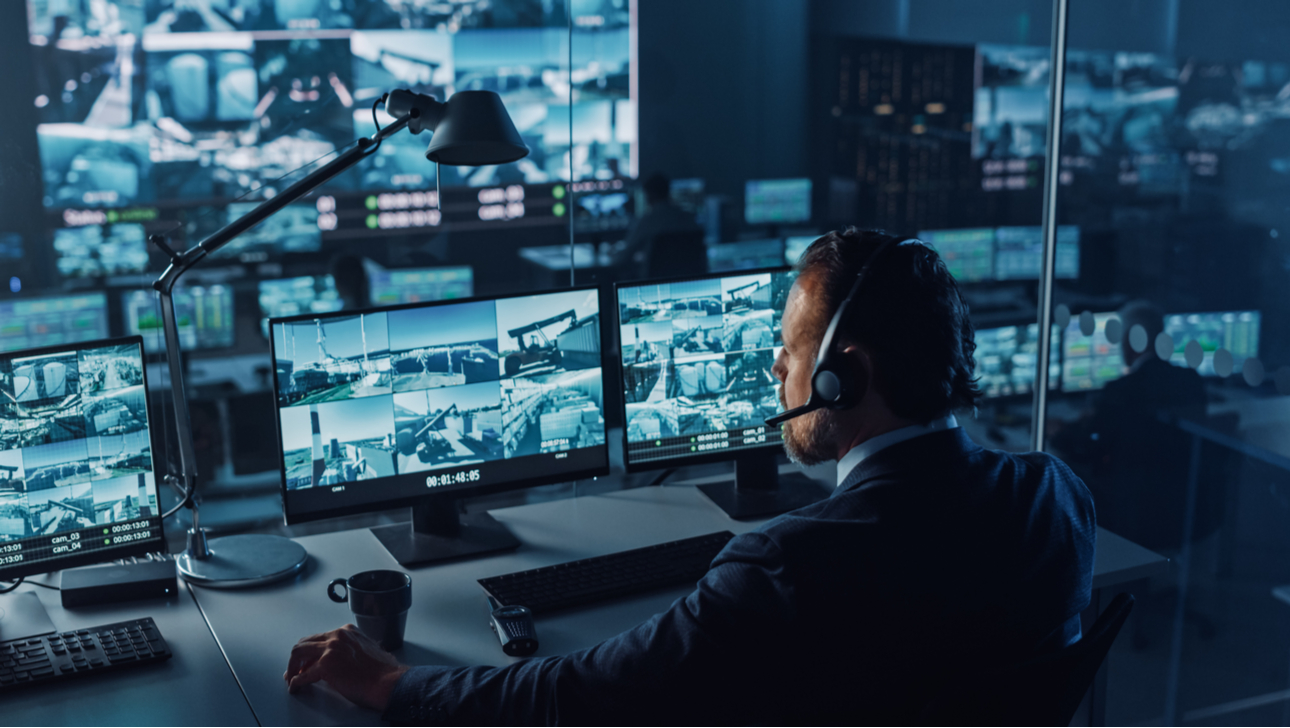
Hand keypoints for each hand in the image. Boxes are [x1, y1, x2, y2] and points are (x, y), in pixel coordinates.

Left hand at [284, 624, 409, 710]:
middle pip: (305, 642)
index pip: (320, 638)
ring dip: (291, 667)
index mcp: (347, 632)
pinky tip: (295, 688)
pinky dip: (296, 683)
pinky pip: (302, 675)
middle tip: (293, 671)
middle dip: (296, 658)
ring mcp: (330, 649)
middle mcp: (337, 636)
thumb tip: (342, 662)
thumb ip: (353, 650)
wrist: (388, 682)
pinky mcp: (325, 665)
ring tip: (291, 679)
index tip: (306, 662)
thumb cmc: (383, 672)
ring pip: (298, 653)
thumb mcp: (368, 650)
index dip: (310, 651)